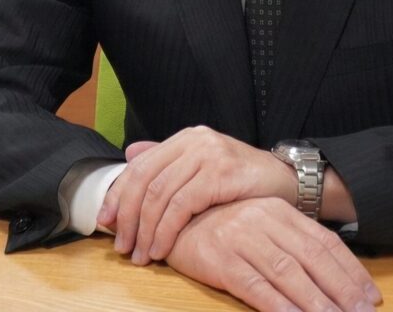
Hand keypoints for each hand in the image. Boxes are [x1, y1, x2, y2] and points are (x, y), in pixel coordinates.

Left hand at [97, 126, 293, 263]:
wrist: (287, 182)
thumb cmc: (244, 181)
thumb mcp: (204, 167)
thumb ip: (169, 162)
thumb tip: (130, 154)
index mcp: (186, 138)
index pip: (140, 165)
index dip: (118, 194)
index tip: (105, 221)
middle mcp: (194, 140)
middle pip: (145, 179)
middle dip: (127, 216)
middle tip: (121, 246)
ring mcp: (208, 153)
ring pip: (160, 194)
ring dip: (145, 229)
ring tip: (140, 255)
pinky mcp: (220, 172)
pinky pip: (182, 205)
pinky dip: (166, 230)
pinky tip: (161, 248)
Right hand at [166, 198, 381, 311]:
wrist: (171, 215)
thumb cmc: (222, 225)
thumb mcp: (261, 225)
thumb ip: (292, 242)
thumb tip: (331, 274)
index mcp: (280, 211)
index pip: (324, 241)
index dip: (350, 270)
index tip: (371, 295)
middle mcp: (265, 221)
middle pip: (313, 258)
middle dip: (343, 290)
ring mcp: (242, 238)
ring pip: (289, 274)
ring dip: (317, 303)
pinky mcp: (221, 259)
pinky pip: (256, 287)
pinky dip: (279, 307)